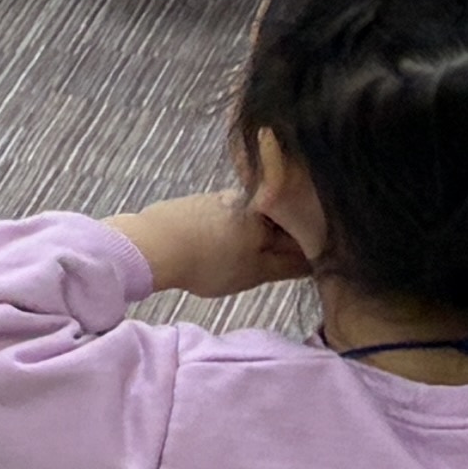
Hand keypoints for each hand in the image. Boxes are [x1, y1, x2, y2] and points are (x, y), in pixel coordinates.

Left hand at [116, 192, 313, 303]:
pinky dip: (227, 232)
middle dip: (277, 241)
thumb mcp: (256, 272)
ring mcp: (216, 197)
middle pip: (273, 220)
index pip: (299, 227)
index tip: (302, 264)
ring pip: (247, 218)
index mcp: (264, 212)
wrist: (151, 245)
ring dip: (250, 237)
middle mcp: (242, 196)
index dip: (305, 248)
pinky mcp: (194, 203)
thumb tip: (316, 263)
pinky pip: (223, 217)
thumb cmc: (208, 262)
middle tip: (268, 266)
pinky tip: (216, 248)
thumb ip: (289, 266)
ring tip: (238, 260)